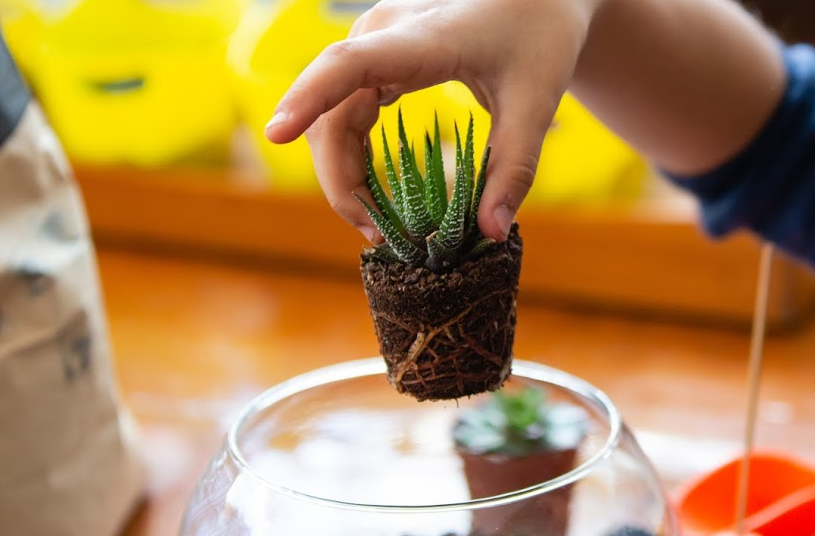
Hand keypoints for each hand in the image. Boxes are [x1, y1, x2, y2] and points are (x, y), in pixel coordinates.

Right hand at [264, 0, 600, 240]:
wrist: (536, 3)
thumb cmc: (538, 42)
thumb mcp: (535, 106)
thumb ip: (514, 170)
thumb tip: (491, 235)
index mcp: (423, 37)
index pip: (349, 64)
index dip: (309, 97)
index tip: (276, 134)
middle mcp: (383, 33)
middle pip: (332, 111)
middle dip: (341, 179)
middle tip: (376, 234)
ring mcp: (374, 45)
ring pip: (331, 117)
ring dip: (342, 175)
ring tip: (376, 224)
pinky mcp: (376, 61)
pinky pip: (344, 113)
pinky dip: (351, 158)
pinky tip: (371, 194)